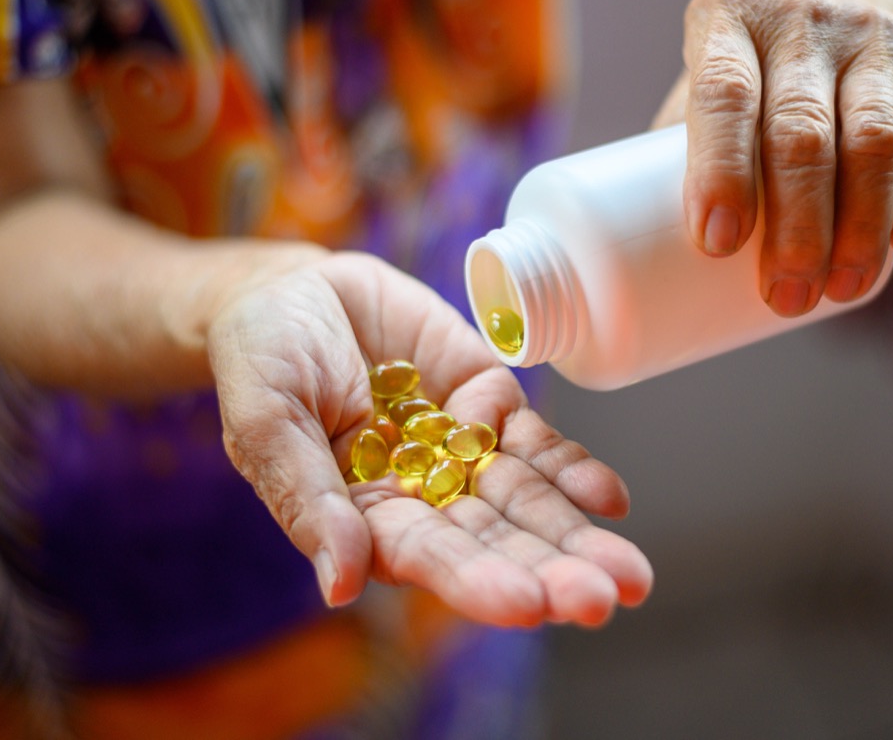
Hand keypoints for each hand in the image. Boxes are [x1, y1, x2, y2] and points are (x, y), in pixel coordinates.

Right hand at [207, 251, 651, 626]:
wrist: (295, 287)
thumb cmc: (260, 356)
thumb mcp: (265, 418)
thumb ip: (305, 496)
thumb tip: (340, 584)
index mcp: (363, 515)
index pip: (427, 558)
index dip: (477, 581)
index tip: (529, 605)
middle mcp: (421, 495)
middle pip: (493, 540)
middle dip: (550, 570)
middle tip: (604, 596)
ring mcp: (460, 449)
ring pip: (527, 500)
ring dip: (576, 534)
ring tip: (631, 573)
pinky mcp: (489, 403)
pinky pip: (537, 443)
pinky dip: (573, 470)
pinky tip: (610, 500)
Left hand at [656, 0, 892, 315]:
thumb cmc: (745, 75)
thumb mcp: (701, 89)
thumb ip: (679, 158)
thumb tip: (658, 267)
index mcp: (726, 17)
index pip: (725, 94)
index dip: (722, 172)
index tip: (718, 244)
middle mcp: (801, 18)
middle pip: (803, 133)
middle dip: (797, 230)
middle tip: (786, 296)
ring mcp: (873, 34)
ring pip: (876, 142)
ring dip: (860, 230)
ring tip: (839, 290)